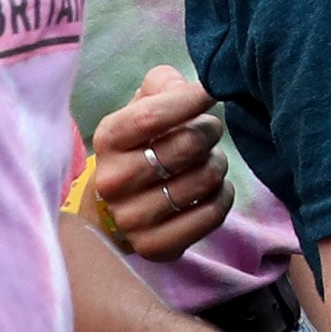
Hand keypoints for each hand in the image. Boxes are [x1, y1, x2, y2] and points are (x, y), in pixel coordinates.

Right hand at [86, 67, 236, 262]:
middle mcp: (113, 181)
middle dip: (208, 132)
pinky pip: (210, 214)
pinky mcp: (153, 246)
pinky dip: (222, 197)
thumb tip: (184, 86)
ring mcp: (131, 218)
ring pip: (202, 180)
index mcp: (108, 139)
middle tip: (208, 132)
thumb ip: (162, 85)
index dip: (190, 100)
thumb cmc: (139, 147)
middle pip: (185, 146)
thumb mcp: (141, 108)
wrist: (115, 208)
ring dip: (217, 165)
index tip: (211, 92)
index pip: (152, 116)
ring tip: (208, 161)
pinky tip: (213, 190)